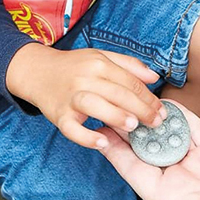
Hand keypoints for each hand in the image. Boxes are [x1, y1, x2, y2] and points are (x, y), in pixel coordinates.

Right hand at [6, 44, 165, 148]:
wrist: (37, 71)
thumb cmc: (74, 66)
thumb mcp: (101, 57)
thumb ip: (129, 65)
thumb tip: (154, 77)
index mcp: (99, 63)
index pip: (129, 81)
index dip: (149, 97)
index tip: (162, 111)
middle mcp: (85, 78)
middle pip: (117, 93)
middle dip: (141, 109)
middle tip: (156, 123)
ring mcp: (70, 97)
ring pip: (95, 106)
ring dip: (116, 116)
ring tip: (133, 127)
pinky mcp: (58, 115)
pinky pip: (72, 129)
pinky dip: (86, 137)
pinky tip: (102, 143)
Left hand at [99, 102, 199, 199]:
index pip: (134, 171)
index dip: (114, 150)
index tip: (97, 127)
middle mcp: (181, 182)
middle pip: (146, 150)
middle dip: (130, 128)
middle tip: (113, 99)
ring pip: (169, 136)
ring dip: (154, 118)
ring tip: (136, 93)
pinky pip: (195, 129)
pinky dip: (182, 115)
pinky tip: (168, 99)